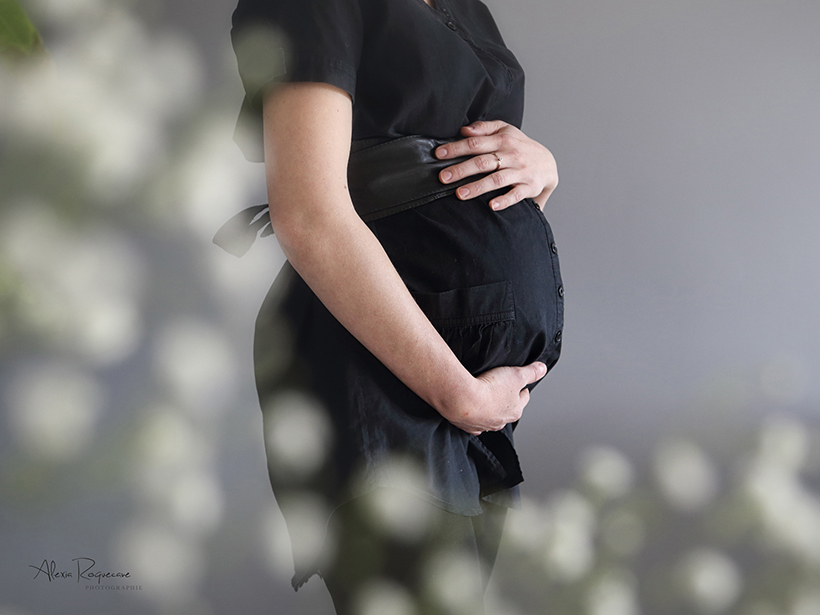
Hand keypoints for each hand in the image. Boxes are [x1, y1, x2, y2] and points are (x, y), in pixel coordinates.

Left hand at [435, 120, 558, 210]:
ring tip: (459, 194)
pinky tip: (491, 205)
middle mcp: (511, 155)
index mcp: (503, 140)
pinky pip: (516, 195)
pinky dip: (504, 200)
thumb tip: (464, 129)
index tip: (439, 155)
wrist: (549, 163)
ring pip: (497, 179)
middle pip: (483, 162)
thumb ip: (484, 128)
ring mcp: (520, 172)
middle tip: (443, 177)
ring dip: (477, 187)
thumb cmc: (520, 146)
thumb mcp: (506, 130)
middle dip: (461, 169)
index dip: (456, 148)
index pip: (476, 143)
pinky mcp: (529, 187)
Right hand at [441, 361, 546, 434]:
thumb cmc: (489, 389)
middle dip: (507, 401)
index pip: (524, 398)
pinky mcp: (468, 426)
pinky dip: (475, 418)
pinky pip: (475, 424)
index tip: (520, 384)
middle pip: (508, 409)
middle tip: (502, 389)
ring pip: (492, 418)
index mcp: (515, 410)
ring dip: (491, 410)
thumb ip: (531, 372)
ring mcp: (485, 425)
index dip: (522, 388)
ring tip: (486, 399)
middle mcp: (501, 421)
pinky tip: (473, 411)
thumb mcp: (516, 375)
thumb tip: (542, 369)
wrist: (463, 400)